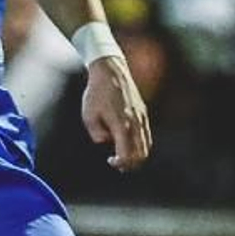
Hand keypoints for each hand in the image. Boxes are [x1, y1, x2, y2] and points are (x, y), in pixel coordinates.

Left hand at [82, 55, 151, 171]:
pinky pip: (147, 135)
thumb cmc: (96, 93)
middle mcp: (134, 123)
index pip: (126, 154)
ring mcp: (141, 117)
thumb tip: (107, 140)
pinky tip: (129, 143)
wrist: (111, 72)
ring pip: (146, 145)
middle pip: (140, 154)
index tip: (110, 160)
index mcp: (121, 125)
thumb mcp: (88, 115)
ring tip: (124, 156)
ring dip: (137, 155)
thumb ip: (97, 133)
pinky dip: (141, 144)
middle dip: (130, 163)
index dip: (120, 163)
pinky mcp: (143, 112)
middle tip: (118, 163)